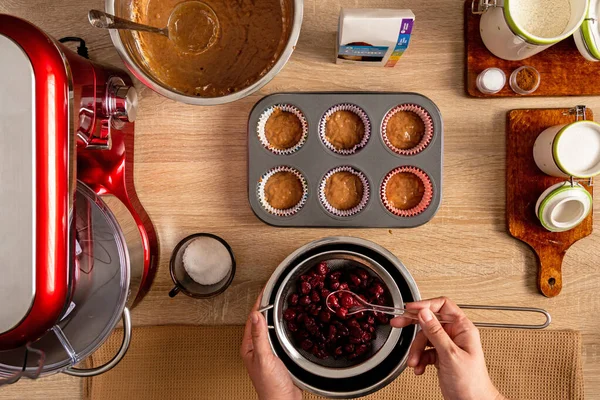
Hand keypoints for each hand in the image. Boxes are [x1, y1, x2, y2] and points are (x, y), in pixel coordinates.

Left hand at [241, 293, 301, 399]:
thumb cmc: (271, 386)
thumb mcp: (264, 358)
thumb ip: (259, 337)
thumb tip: (255, 316)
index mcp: (249, 347)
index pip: (252, 319)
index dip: (258, 304)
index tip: (265, 290)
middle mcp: (256, 349)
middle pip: (260, 322)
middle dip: (266, 306)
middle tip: (274, 291)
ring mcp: (267, 353)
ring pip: (270, 329)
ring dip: (274, 316)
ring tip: (281, 303)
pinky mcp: (277, 357)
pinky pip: (278, 337)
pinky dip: (282, 328)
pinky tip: (289, 325)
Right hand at [390, 297, 505, 399]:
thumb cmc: (472, 382)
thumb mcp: (450, 354)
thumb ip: (435, 332)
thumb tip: (424, 313)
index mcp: (463, 328)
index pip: (442, 306)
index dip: (425, 305)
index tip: (410, 309)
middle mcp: (455, 334)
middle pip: (430, 321)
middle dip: (413, 326)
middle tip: (398, 323)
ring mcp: (447, 345)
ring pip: (424, 338)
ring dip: (416, 350)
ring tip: (414, 362)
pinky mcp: (441, 356)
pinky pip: (425, 351)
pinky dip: (419, 359)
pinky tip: (419, 368)